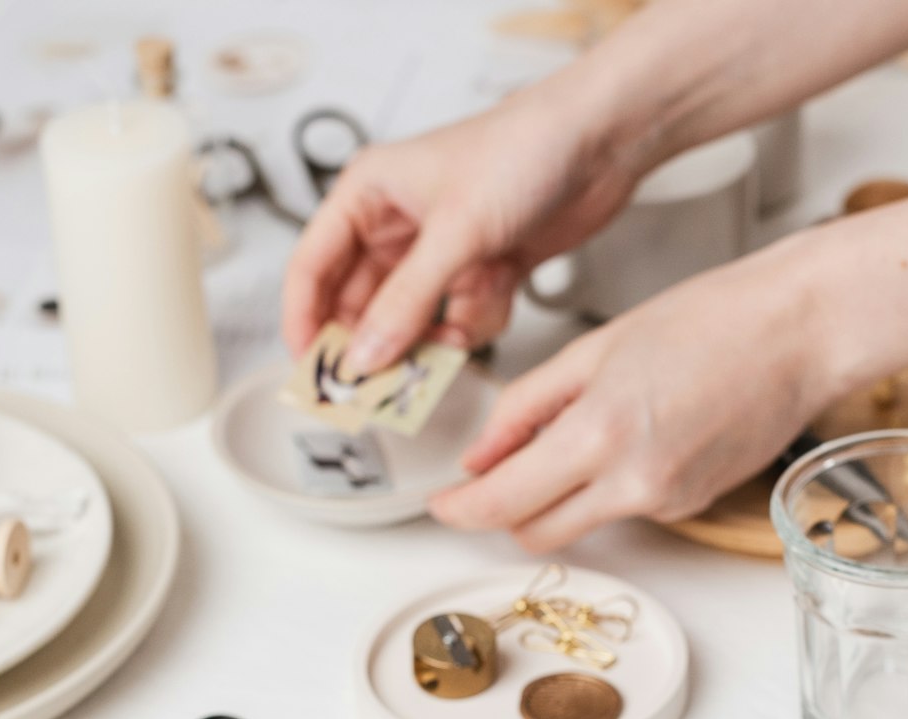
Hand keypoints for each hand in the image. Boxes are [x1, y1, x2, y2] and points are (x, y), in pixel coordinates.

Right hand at [282, 74, 642, 372]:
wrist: (603, 141)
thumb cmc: (525, 147)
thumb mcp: (455, 232)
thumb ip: (405, 303)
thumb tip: (365, 356)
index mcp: (369, 196)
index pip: (311, 268)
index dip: (304, 323)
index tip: (311, 372)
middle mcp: (398, 226)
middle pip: (358, 306)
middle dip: (371, 346)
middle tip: (371, 388)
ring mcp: (439, 253)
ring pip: (411, 323)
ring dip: (431, 340)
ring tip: (446, 346)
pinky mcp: (479, 271)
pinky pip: (459, 322)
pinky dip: (478, 323)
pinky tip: (498, 297)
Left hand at [431, 238, 832, 551]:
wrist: (801, 333)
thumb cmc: (712, 321)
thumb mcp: (594, 348)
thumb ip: (526, 407)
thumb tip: (480, 456)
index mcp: (599, 434)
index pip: (502, 502)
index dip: (460, 510)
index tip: (441, 504)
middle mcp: (632, 484)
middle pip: (533, 532)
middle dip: (503, 511)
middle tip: (492, 475)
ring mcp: (665, 503)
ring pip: (578, 525)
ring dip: (556, 497)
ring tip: (580, 429)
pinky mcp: (688, 509)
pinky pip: (623, 510)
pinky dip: (607, 486)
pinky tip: (634, 435)